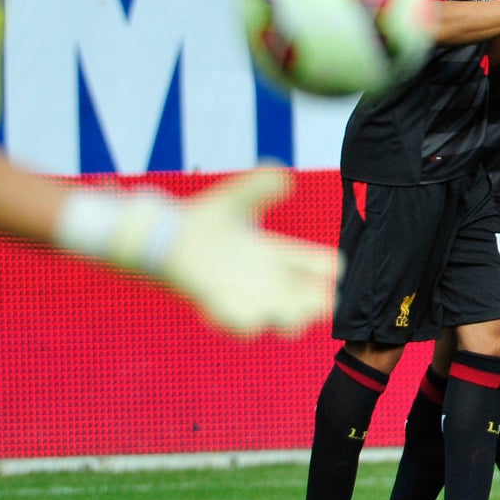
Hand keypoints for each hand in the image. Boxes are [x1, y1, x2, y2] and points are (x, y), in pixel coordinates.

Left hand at [67, 170, 337, 336]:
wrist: (167, 238)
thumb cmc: (206, 219)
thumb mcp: (239, 198)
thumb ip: (261, 186)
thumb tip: (283, 177)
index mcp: (278, 255)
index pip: (318, 268)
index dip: (330, 270)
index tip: (332, 268)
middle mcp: (266, 281)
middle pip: (308, 302)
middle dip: (319, 306)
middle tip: (320, 303)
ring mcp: (245, 296)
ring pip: (277, 321)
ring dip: (290, 321)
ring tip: (291, 319)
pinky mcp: (218, 304)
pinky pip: (237, 323)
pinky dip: (245, 322)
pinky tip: (250, 319)